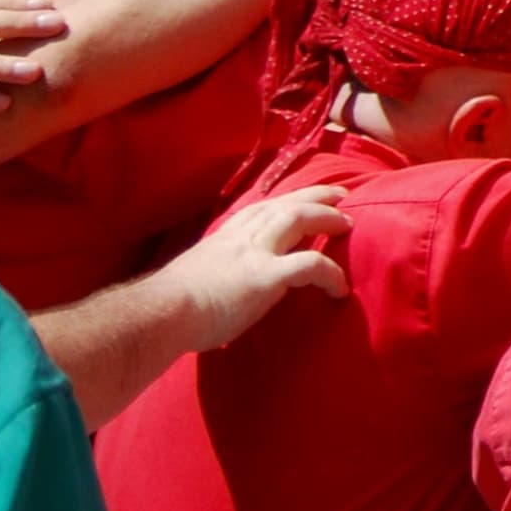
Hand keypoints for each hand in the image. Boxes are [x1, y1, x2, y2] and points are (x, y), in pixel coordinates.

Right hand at [158, 188, 353, 350]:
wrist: (160, 315)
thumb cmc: (169, 309)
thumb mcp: (195, 279)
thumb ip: (215, 276)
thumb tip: (220, 293)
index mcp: (224, 238)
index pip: (260, 209)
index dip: (285, 201)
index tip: (302, 199)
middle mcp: (241, 237)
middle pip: (285, 204)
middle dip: (315, 196)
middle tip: (341, 195)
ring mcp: (255, 253)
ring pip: (300, 219)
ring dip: (328, 219)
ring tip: (349, 224)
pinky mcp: (266, 276)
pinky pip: (311, 265)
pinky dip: (331, 272)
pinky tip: (340, 288)